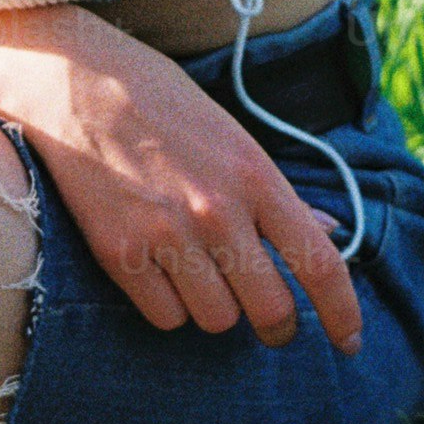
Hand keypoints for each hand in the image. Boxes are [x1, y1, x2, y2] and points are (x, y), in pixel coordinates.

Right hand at [12, 31, 363, 350]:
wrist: (73, 80)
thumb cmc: (158, 101)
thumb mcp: (232, 136)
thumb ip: (277, 193)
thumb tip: (329, 233)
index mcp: (255, 176)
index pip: (320, 264)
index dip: (343, 315)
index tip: (350, 343)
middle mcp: (217, 210)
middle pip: (270, 309)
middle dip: (275, 325)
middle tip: (266, 319)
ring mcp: (166, 234)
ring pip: (217, 321)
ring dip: (214, 307)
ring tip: (195, 270)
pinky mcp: (119, 252)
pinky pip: (165, 317)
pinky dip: (167, 306)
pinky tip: (157, 269)